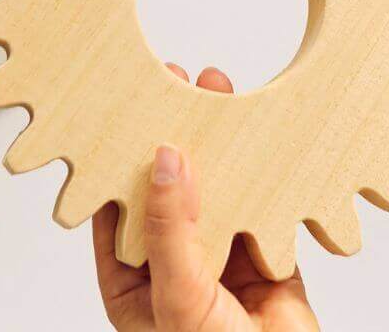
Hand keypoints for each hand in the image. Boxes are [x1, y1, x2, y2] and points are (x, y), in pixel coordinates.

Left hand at [93, 65, 319, 331]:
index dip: (121, 161)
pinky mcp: (268, 257)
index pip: (118, 210)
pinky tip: (262, 139)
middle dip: (176, 142)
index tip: (125, 111)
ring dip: (222, 149)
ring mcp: (221, 262)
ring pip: (219, 193)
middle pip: (170, 194)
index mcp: (133, 285)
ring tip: (217, 96)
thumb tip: (164, 165)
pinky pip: (266, 206)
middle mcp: (174, 269)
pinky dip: (269, 175)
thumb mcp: (176, 299)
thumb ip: (170, 230)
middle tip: (176, 88)